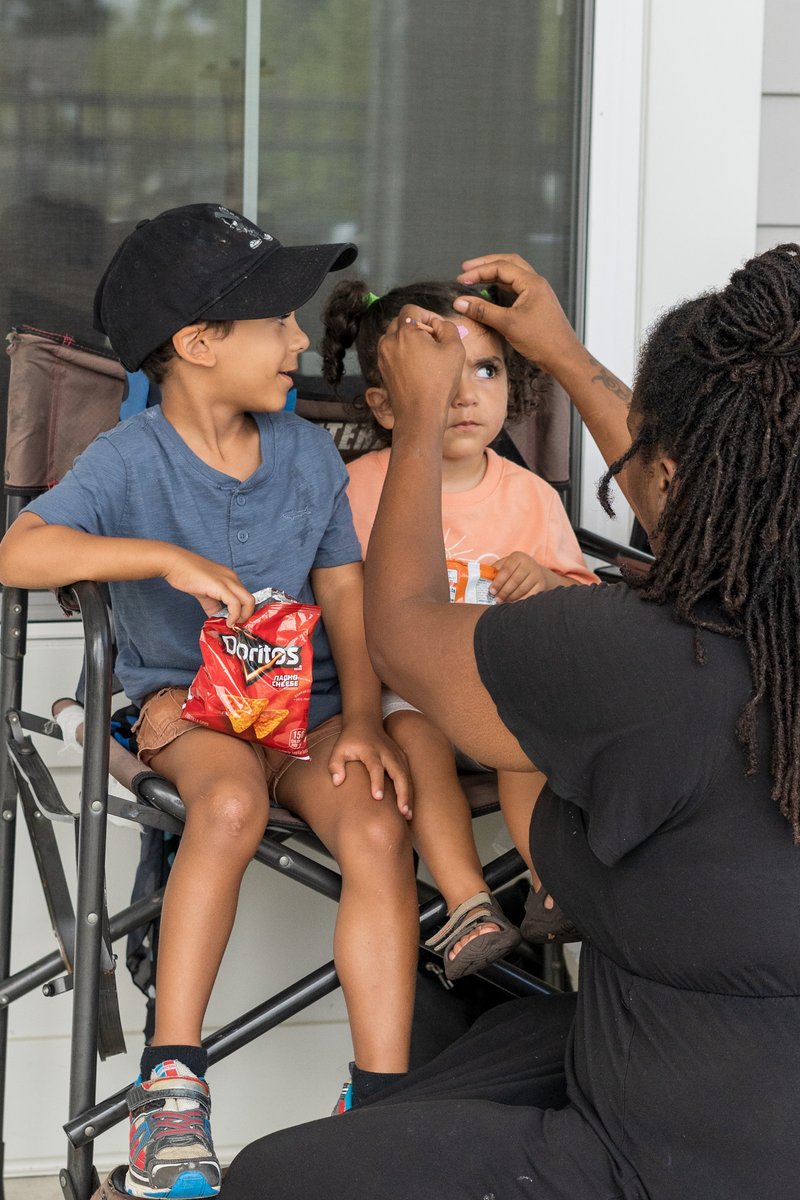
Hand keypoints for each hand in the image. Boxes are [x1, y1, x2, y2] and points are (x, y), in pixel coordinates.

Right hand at [162, 546, 254, 625]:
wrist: (174, 563)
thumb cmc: (186, 575)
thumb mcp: (204, 593)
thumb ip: (213, 606)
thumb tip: (217, 619)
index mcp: (230, 578)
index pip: (245, 596)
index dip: (244, 611)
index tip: (237, 622)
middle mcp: (233, 578)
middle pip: (251, 599)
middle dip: (247, 616)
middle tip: (237, 626)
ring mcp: (228, 580)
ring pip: (248, 601)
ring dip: (243, 617)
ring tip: (232, 625)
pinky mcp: (220, 586)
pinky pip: (235, 604)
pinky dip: (234, 616)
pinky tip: (227, 622)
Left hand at [328, 717, 413, 818]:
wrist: (365, 722)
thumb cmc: (350, 740)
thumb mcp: (338, 750)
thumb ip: (335, 765)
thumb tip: (337, 782)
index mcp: (370, 751)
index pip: (375, 767)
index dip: (377, 782)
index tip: (377, 798)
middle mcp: (386, 753)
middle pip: (398, 773)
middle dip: (402, 793)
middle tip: (403, 812)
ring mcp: (396, 755)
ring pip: (406, 776)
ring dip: (408, 795)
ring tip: (408, 815)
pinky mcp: (401, 757)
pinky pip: (408, 775)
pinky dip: (410, 790)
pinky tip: (409, 805)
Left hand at [377, 306, 464, 436]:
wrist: (419, 414)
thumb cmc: (438, 382)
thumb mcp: (455, 349)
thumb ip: (448, 328)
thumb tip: (439, 325)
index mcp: (404, 332)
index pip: (411, 309)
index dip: (427, 315)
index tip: (438, 329)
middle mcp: (388, 342)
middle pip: (400, 322)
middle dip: (417, 327)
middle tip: (434, 341)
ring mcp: (383, 358)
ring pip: (395, 339)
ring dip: (409, 341)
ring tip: (426, 356)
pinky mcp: (383, 372)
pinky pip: (392, 355)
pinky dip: (403, 355)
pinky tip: (418, 368)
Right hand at [453, 253, 581, 374]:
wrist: (564, 357)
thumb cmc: (543, 341)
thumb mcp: (508, 324)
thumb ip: (483, 311)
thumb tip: (461, 302)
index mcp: (532, 283)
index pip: (501, 267)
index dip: (479, 271)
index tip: (462, 279)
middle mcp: (536, 284)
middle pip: (508, 263)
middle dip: (486, 264)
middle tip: (466, 269)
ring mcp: (537, 294)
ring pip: (513, 275)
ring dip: (494, 274)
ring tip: (476, 278)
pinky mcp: (536, 305)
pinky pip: (516, 289)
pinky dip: (501, 287)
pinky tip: (491, 293)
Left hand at [490, 552, 551, 601]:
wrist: (535, 572)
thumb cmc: (514, 570)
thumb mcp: (504, 565)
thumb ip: (494, 571)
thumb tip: (483, 579)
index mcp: (518, 557)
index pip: (507, 570)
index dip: (498, 581)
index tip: (491, 591)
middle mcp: (529, 564)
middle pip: (515, 580)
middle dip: (504, 592)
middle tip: (497, 599)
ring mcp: (537, 574)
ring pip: (522, 589)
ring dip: (511, 598)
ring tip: (503, 602)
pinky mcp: (542, 585)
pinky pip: (529, 596)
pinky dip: (520, 601)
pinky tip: (513, 604)